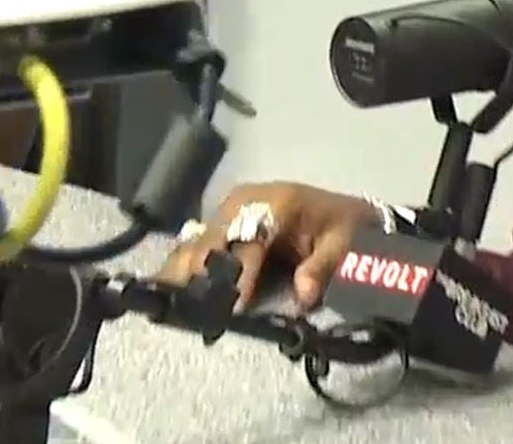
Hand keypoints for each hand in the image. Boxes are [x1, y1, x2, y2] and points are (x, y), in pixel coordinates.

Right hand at [155, 182, 378, 312]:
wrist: (343, 212)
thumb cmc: (344, 227)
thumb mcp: (344, 243)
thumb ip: (322, 267)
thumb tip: (303, 294)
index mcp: (277, 202)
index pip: (250, 238)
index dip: (240, 273)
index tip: (233, 303)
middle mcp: (246, 201)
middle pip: (213, 240)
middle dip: (200, 274)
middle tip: (192, 311)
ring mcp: (229, 211)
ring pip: (197, 242)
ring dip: (182, 272)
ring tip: (172, 303)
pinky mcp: (222, 224)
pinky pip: (196, 245)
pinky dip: (182, 266)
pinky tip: (167, 288)